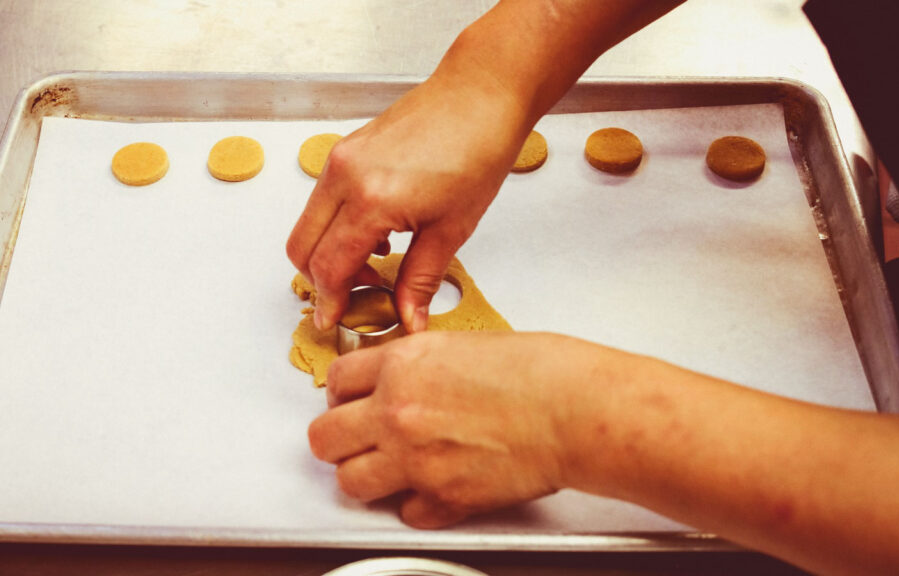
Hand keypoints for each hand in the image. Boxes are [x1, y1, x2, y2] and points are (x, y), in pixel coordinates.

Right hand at [286, 73, 528, 332]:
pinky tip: (376, 235)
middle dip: (321, 281)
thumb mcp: (451, 229)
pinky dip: (335, 226)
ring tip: (373, 267)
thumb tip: (408, 318)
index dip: (330, 300)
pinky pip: (322, 199)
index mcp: (371, 200)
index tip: (335, 320)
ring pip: (308, 223)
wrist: (481, 94)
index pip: (329, 266)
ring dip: (327, 253)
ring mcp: (340, 158)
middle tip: (355, 298)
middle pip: (302, 248)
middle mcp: (344, 176)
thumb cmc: (477, 150)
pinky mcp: (346, 149)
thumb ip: (420, 280)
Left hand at [307, 331, 585, 527]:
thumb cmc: (540, 372)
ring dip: (367, 476)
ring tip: (388, 469)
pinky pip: (405, 513)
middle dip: (338, 439)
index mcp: (403, 365)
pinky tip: (435, 487)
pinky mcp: (443, 499)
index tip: (350, 402)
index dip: (341, 394)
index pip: (336, 382)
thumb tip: (401, 379)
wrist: (575, 409)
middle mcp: (397, 411)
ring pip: (349, 482)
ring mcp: (415, 459)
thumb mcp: (463, 344)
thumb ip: (419, 364)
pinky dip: (418, 505)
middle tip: (357, 439)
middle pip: (324, 438)